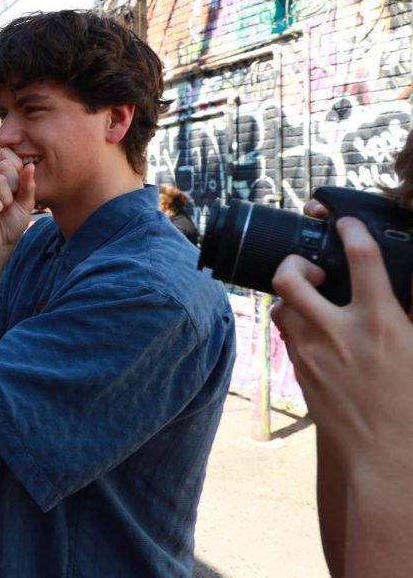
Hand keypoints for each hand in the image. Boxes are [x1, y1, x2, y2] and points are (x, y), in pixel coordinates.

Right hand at [0, 148, 34, 256]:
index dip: (19, 175)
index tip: (17, 193)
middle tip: (8, 204)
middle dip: (14, 189)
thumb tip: (30, 166)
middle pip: (6, 167)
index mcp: (1, 175)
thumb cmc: (11, 223)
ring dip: (5, 201)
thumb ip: (28, 185)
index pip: (11, 159)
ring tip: (0, 210)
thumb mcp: (26, 204)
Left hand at [271, 218, 412, 468]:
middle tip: (311, 269)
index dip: (352, 231)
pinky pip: (285, 334)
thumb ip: (405, 311)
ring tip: (311, 300)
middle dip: (294, 262)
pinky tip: (313, 330)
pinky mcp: (298, 370)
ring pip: (280, 305)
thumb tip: (400, 286)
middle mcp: (339, 332)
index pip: (362, 259)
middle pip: (290, 277)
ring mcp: (312, 352)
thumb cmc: (410, 403)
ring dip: (292, 296)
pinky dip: (294, 323)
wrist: (385, 454)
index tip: (348, 225)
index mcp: (381, 323)